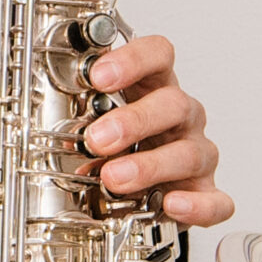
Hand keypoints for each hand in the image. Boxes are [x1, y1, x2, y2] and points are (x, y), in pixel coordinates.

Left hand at [80, 34, 230, 229]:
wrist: (138, 196)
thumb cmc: (118, 149)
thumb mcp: (95, 122)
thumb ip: (79, 114)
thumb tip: (47, 118)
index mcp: (153, 88)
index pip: (158, 55)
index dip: (132, 61)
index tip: (99, 76)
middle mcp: (180, 118)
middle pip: (174, 104)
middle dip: (134, 121)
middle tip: (98, 140)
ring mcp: (195, 155)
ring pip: (190, 153)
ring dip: (150, 166)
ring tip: (113, 179)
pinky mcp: (205, 195)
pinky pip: (215, 201)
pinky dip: (197, 205)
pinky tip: (172, 204)